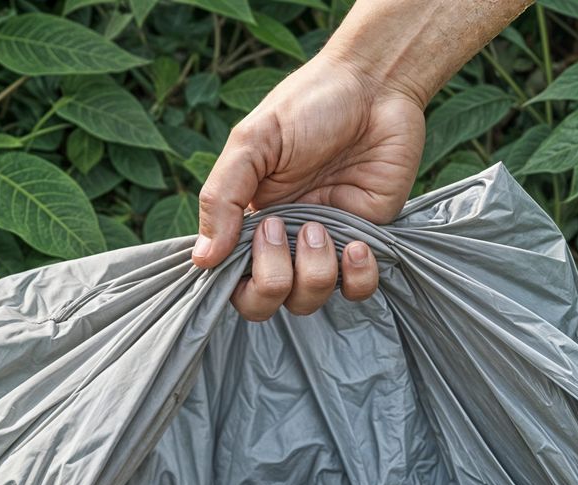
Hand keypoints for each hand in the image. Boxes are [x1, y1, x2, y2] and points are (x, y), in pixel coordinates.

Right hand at [192, 56, 423, 318]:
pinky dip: (355, 277)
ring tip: (322, 223)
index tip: (251, 238)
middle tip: (281, 230)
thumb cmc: (309, 105)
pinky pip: (356, 292)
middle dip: (271, 282)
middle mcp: (284, 244)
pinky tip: (357, 244)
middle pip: (264, 305)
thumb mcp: (252, 142)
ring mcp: (324, 250)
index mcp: (250, 222)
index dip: (236, 281)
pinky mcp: (365, 247)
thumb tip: (202, 260)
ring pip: (308, 301)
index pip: (231, 281)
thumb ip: (222, 198)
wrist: (375, 87)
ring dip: (313, 271)